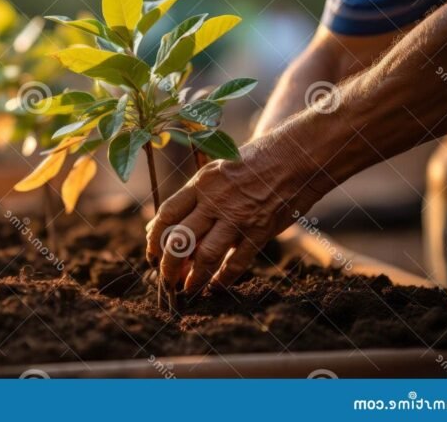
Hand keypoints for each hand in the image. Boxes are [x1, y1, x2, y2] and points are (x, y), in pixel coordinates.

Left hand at [145, 143, 322, 294]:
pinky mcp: (260, 230)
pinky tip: (215, 287)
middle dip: (168, 266)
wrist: (295, 157)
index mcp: (201, 184)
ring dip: (193, 278)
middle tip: (166, 280)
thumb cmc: (250, 164)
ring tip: (187, 289)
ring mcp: (238, 217)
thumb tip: (157, 226)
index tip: (151, 254)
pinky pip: (237, 262)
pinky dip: (223, 279)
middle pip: (180, 240)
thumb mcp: (213, 172)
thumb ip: (188, 199)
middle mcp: (215, 201)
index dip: (153, 238)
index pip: (167, 215)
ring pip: (205, 256)